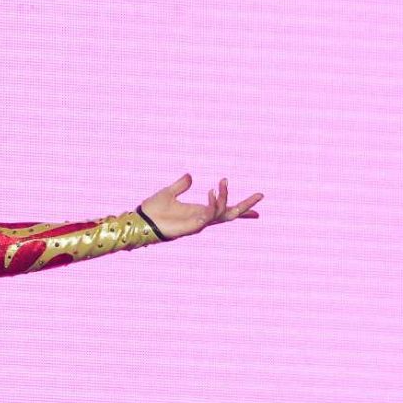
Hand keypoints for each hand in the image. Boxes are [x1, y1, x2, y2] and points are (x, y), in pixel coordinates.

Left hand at [140, 173, 261, 238]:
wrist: (141, 220)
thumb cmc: (153, 210)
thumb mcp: (169, 193)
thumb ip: (181, 185)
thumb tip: (190, 176)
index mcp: (200, 211)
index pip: (225, 210)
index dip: (240, 208)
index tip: (258, 207)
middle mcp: (202, 218)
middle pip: (231, 214)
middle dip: (246, 206)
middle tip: (260, 194)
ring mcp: (199, 223)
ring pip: (222, 212)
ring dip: (224, 197)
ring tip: (221, 182)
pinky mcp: (193, 227)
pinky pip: (209, 215)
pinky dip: (213, 204)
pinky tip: (211, 191)